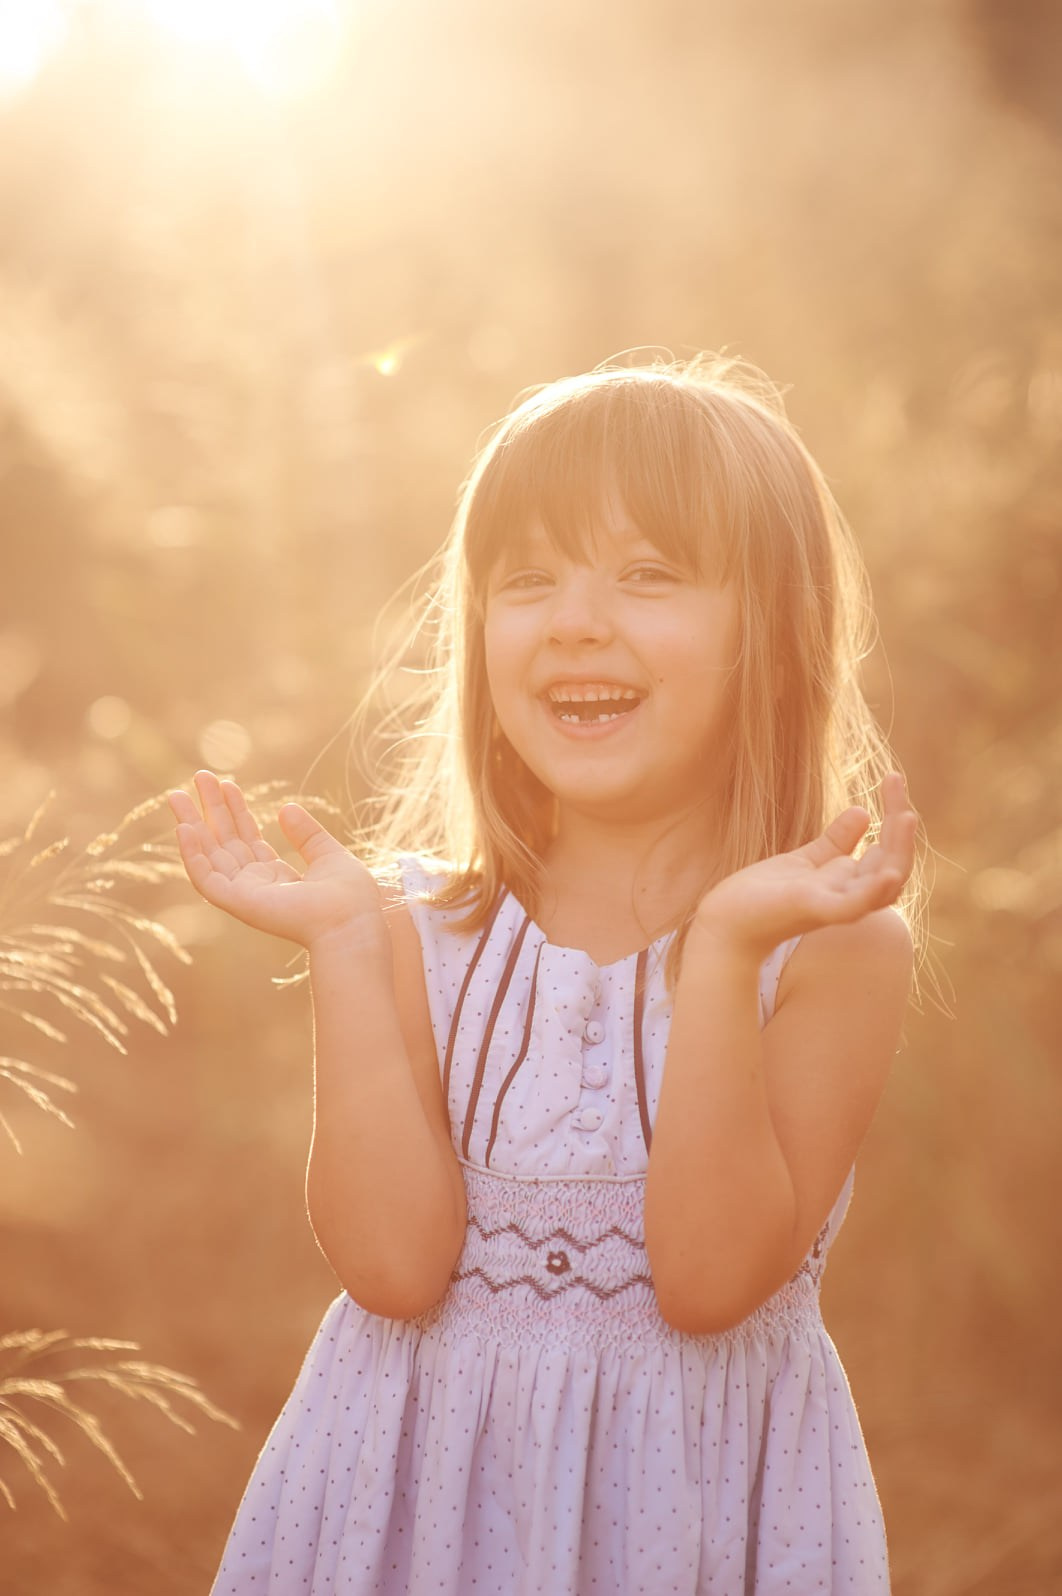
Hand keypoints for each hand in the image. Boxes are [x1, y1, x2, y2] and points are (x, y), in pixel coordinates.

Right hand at [167, 771, 380, 947]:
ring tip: (176, 794)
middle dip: (210, 809)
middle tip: (199, 776)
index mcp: (277, 877)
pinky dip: (192, 855)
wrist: (351, 922)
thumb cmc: (349, 897)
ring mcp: (244, 895)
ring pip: (208, 855)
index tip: (227, 783)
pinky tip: (184, 828)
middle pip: (224, 841)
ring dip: (191, 824)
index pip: (248, 839)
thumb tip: (286, 808)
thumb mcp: (329, 855)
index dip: (236, 810)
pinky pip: (205, 878)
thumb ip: (307, 833)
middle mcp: (256, 885)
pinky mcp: (236, 902)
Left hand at [694, 772, 916, 959]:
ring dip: (899, 852)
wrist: (726, 924)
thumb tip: (862, 812)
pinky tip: (888, 874)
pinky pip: (851, 907)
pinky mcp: (812, 910)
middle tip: (895, 780)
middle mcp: (849, 895)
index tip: (892, 778)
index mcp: (849, 883)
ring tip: (905, 816)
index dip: (895, 815)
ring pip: (884, 886)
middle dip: (900, 824)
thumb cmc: (763, 896)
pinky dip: (872, 893)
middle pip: (894, 863)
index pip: (888, 850)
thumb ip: (835, 842)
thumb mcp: (805, 860)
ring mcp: (833, 905)